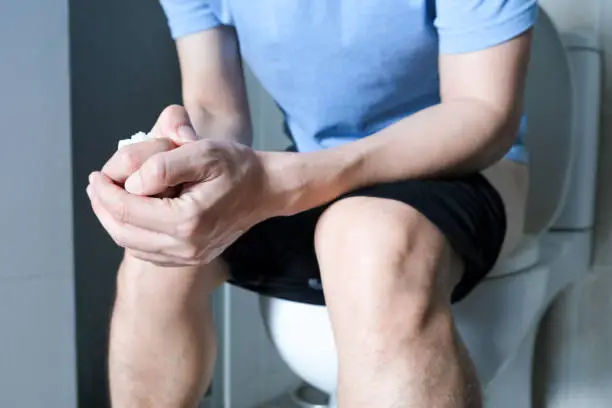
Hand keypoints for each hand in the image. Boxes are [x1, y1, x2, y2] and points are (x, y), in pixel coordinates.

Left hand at [88, 117, 283, 265]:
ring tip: (107, 198)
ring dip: (114, 221)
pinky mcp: (190, 258)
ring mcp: (189, 256)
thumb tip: (130, 184)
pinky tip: (131, 215)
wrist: (265, 189)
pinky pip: (148, 252)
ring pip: (132, 245)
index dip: (105, 191)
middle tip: (96, 186)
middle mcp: (187, 246)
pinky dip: (132, 234)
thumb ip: (161, 166)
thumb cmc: (237, 167)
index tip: (96, 174)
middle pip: (123, 232)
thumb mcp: (201, 152)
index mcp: (188, 221)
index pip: (127, 210)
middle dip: (103, 208)